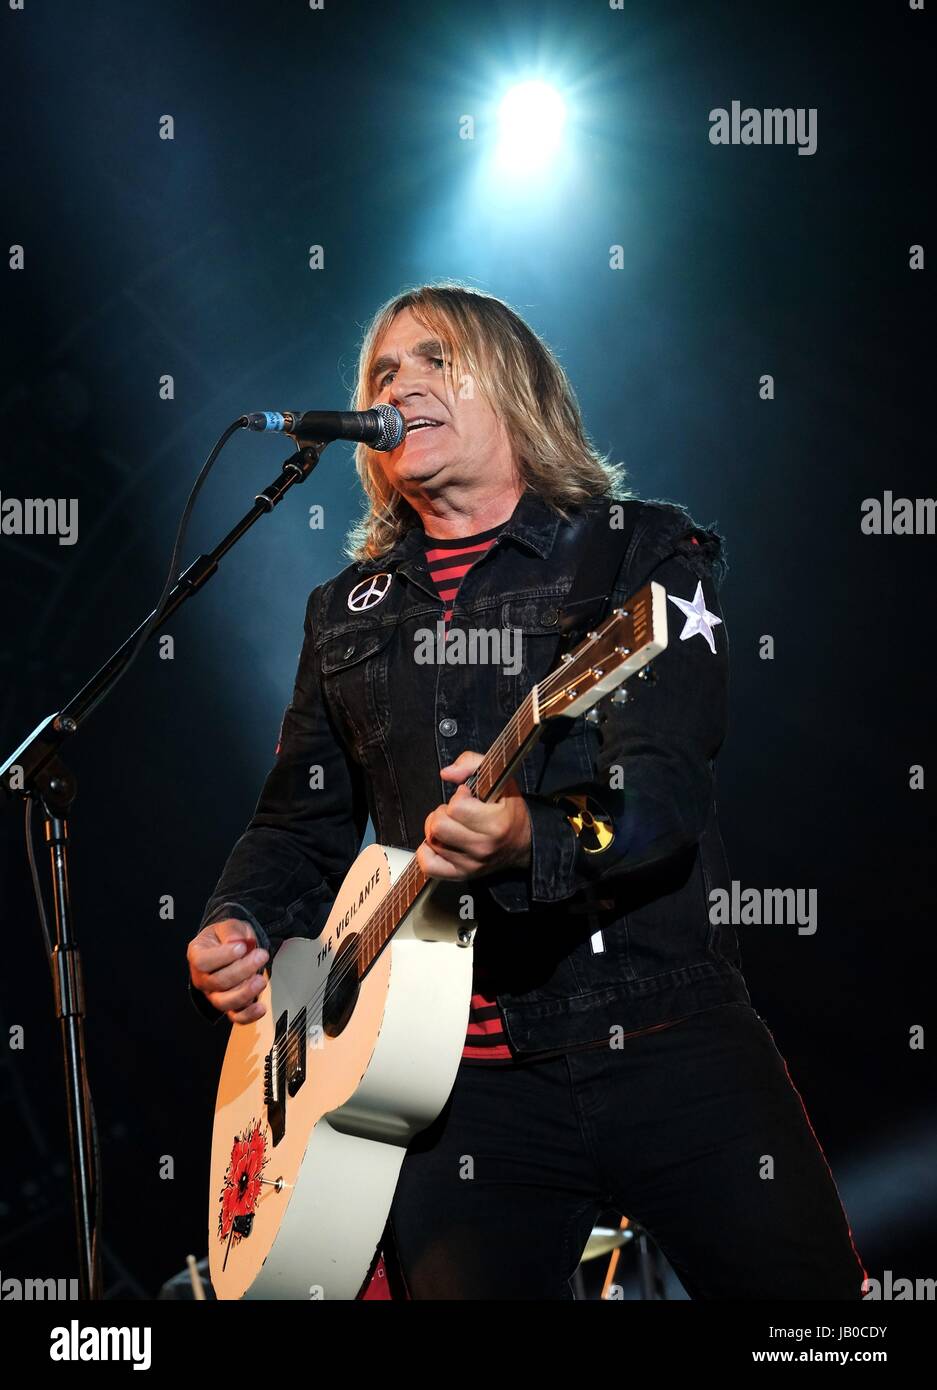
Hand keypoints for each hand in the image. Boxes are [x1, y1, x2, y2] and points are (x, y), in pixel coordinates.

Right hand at [187, 918, 268, 1025]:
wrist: (234, 947)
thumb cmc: (227, 937)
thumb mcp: (229, 926)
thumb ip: (231, 931)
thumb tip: (236, 942)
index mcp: (197, 955)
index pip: (203, 961)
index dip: (223, 956)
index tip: (242, 947)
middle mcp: (202, 978)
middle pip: (217, 982)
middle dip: (242, 970)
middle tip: (260, 956)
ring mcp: (214, 994)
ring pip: (224, 1002)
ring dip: (245, 992)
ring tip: (261, 980)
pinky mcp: (229, 1005)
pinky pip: (235, 1016)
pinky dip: (248, 1015)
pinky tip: (260, 1007)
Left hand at [416, 750, 531, 880]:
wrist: (523, 843)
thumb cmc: (509, 811)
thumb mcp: (500, 779)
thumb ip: (472, 763)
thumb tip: (446, 773)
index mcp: (496, 824)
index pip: (457, 807)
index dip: (459, 797)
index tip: (469, 797)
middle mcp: (483, 847)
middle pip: (438, 826)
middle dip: (444, 813)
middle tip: (456, 812)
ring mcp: (470, 864)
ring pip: (432, 841)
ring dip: (437, 829)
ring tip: (452, 825)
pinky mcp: (460, 875)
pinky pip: (429, 865)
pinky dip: (427, 852)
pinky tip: (439, 841)